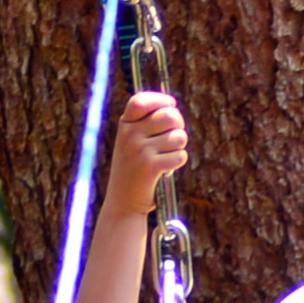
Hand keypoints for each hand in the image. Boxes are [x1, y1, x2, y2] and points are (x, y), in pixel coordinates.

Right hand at [106, 88, 188, 218]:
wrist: (123, 202)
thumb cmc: (133, 169)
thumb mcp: (131, 142)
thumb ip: (146, 123)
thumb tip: (172, 107)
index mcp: (124, 126)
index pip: (140, 101)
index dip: (160, 100)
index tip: (171, 105)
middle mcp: (130, 135)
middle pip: (170, 115)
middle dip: (179, 125)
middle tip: (174, 136)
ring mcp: (140, 150)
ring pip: (179, 137)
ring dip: (178, 147)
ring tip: (167, 156)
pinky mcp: (151, 167)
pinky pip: (180, 155)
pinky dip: (178, 162)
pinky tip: (167, 169)